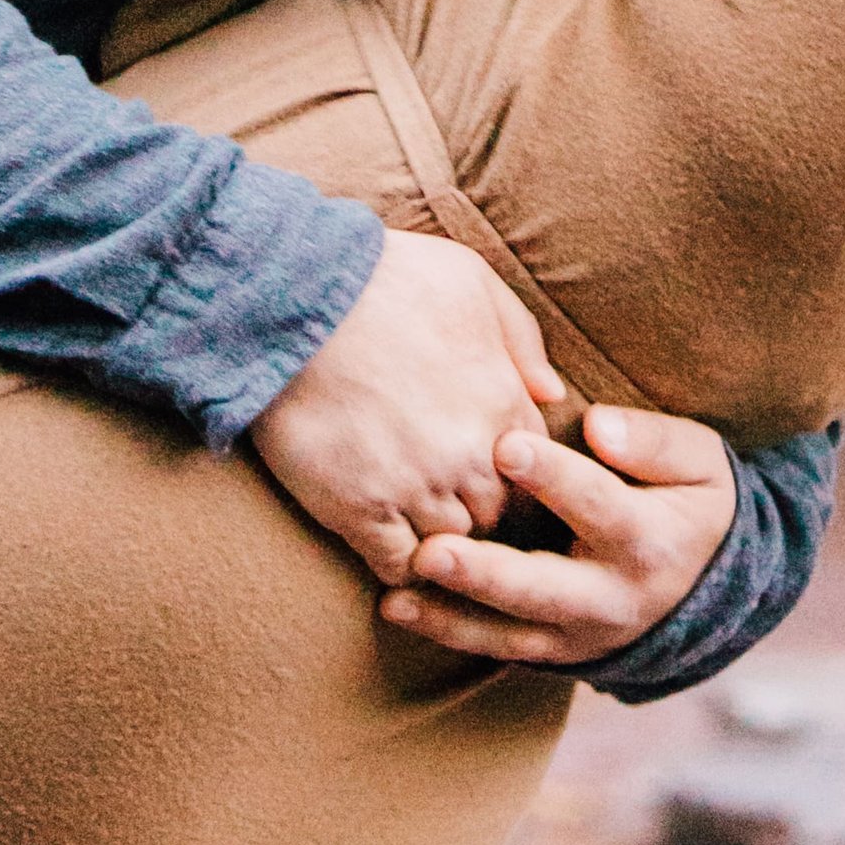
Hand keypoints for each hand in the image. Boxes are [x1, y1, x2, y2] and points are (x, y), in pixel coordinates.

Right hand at [249, 227, 566, 586]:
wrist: (295, 298)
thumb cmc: (384, 278)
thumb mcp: (472, 282)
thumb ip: (521, 340)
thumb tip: (550, 393)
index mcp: (502, 400)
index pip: (540, 473)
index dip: (520, 480)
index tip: (497, 479)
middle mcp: (469, 453)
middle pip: (501, 517)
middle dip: (486, 516)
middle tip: (459, 511)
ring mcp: (416, 487)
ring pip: (455, 547)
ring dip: (446, 545)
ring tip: (427, 534)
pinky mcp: (360, 511)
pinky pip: (400, 567)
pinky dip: (403, 567)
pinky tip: (393, 549)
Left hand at [378, 403, 737, 664]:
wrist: (710, 587)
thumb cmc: (693, 502)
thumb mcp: (700, 463)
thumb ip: (653, 442)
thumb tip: (598, 425)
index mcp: (648, 541)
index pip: (598, 505)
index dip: (554, 477)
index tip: (505, 445)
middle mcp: (612, 597)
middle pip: (542, 588)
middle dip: (485, 573)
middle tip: (432, 551)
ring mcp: (580, 634)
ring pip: (510, 633)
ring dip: (451, 616)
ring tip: (396, 597)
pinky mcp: (555, 651)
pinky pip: (498, 648)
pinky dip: (449, 632)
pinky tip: (400, 609)